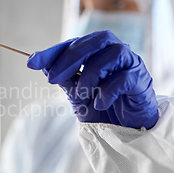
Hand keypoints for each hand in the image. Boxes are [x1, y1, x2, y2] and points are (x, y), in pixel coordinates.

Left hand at [27, 30, 158, 128]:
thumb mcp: (76, 93)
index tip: (31, 62)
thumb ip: (63, 78)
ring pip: (112, 54)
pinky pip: (124, 78)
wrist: (126, 131)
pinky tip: (100, 104)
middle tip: (52, 78)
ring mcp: (132, 65)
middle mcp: (116, 53)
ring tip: (82, 93)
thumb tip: (40, 63)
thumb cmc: (102, 108)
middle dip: (70, 58)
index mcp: (99, 52)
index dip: (53, 51)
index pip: (75, 43)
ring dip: (90, 74)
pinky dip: (107, 91)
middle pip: (96, 41)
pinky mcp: (142, 82)